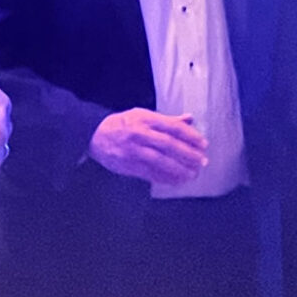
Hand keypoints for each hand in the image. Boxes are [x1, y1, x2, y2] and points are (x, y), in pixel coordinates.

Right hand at [88, 109, 207, 185]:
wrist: (93, 134)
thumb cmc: (121, 124)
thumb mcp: (142, 115)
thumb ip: (167, 120)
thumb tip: (189, 119)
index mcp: (144, 119)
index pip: (172, 127)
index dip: (190, 137)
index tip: (203, 144)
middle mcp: (139, 133)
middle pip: (168, 145)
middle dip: (188, 154)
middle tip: (202, 161)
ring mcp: (132, 150)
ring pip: (160, 161)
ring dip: (179, 169)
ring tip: (193, 174)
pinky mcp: (127, 164)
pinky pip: (150, 173)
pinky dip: (165, 178)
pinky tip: (177, 181)